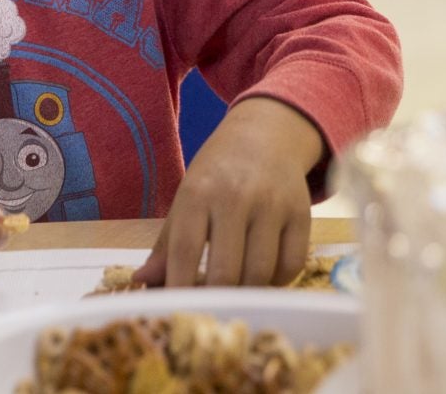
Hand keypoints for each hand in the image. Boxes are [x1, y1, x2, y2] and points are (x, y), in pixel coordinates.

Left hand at [133, 97, 324, 288]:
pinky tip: (264, 277)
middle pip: (225, 271)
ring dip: (246, 293)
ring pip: (260, 273)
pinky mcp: (302, 212)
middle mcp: (237, 196)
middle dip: (214, 299)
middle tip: (208, 307)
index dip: (178, 288)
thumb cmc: (218, 172)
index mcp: (199, 192)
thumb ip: (167, 244)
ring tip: (235, 293)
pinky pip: (292, 265)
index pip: (185, 252)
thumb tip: (143, 282)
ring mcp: (273, 204)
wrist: (266, 134)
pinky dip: (277, 282)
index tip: (174, 310)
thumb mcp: (186, 196)